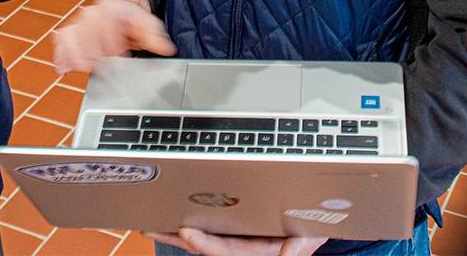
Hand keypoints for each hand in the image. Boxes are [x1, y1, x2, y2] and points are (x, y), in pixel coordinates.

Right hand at [51, 0, 174, 73]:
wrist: (121, 11)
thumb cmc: (133, 19)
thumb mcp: (148, 25)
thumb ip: (156, 37)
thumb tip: (167, 48)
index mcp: (111, 8)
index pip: (105, 22)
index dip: (111, 40)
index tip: (118, 53)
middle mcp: (92, 13)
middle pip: (85, 31)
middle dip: (93, 50)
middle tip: (101, 65)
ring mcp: (79, 22)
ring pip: (70, 36)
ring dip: (75, 54)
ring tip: (84, 67)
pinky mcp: (71, 32)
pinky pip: (61, 41)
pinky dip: (61, 55)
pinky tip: (63, 69)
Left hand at [152, 228, 325, 255]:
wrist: (314, 226)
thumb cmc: (310, 231)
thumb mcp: (309, 238)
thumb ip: (297, 249)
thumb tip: (287, 255)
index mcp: (254, 251)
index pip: (224, 249)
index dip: (204, 243)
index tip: (187, 231)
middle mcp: (240, 245)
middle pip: (203, 243)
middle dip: (177, 237)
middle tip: (151, 229)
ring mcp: (235, 236)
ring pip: (202, 234)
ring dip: (177, 230)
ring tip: (153, 222)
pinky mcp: (234, 226)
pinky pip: (209, 225)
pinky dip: (190, 221)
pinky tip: (171, 215)